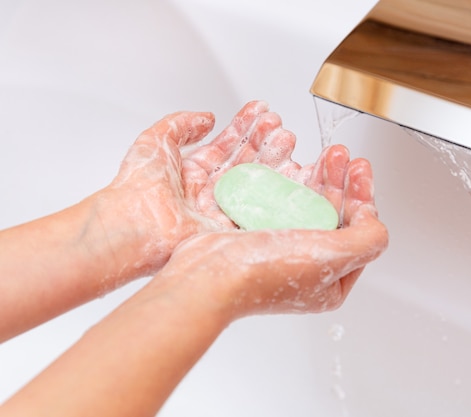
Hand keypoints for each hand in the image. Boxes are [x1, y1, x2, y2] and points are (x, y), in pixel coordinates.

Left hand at [93, 101, 301, 278]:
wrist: (135, 223)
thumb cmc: (138, 185)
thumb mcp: (157, 139)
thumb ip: (182, 124)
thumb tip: (208, 117)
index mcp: (192, 172)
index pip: (226, 145)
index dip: (244, 127)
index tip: (261, 111)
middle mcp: (209, 190)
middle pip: (244, 162)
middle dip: (263, 141)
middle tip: (278, 124)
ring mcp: (221, 209)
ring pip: (254, 182)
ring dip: (272, 160)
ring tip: (286, 139)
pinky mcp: (230, 228)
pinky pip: (258, 209)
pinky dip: (275, 191)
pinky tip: (287, 172)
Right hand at [153, 145, 388, 321]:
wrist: (207, 275)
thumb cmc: (262, 274)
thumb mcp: (331, 257)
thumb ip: (367, 240)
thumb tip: (375, 222)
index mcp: (331, 281)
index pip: (358, 232)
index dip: (363, 196)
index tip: (359, 169)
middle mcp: (309, 267)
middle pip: (333, 214)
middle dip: (339, 180)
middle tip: (340, 154)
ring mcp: (282, 250)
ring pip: (307, 204)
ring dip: (316, 175)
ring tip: (318, 154)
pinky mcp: (258, 235)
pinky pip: (281, 202)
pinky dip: (288, 180)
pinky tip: (290, 163)